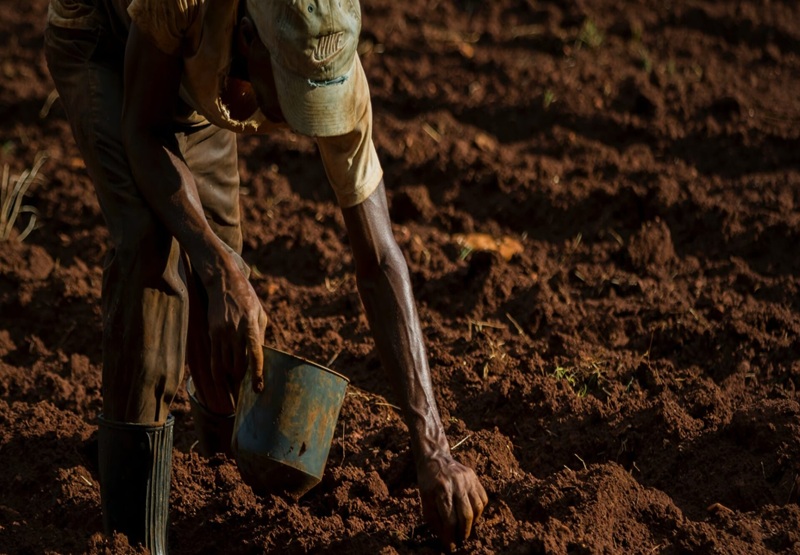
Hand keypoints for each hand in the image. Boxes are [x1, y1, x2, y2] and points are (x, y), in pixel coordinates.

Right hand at [206, 260, 267, 396]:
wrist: (222, 282)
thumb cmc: (246, 298)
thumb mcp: (260, 314)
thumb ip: (260, 336)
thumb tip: (261, 357)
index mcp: (250, 326)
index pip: (255, 355)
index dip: (256, 374)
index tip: (258, 389)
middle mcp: (234, 332)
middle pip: (237, 365)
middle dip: (242, 382)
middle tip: (246, 394)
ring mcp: (220, 334)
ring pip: (223, 366)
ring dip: (229, 380)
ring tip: (235, 392)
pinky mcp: (211, 334)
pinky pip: (213, 360)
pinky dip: (217, 374)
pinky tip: (221, 383)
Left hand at [418, 453, 487, 551]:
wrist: (435, 458)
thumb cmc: (428, 482)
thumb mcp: (424, 499)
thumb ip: (434, 519)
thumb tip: (446, 539)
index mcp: (441, 490)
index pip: (449, 519)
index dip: (450, 536)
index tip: (450, 546)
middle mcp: (456, 483)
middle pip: (466, 515)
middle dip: (464, 532)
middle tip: (460, 539)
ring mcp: (468, 479)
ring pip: (478, 507)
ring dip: (473, 522)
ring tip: (465, 527)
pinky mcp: (474, 477)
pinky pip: (483, 498)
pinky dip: (479, 510)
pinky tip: (471, 514)